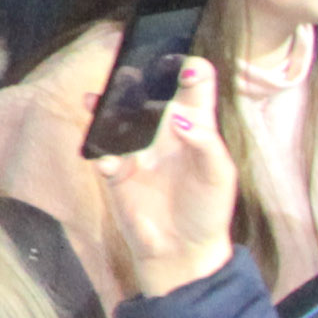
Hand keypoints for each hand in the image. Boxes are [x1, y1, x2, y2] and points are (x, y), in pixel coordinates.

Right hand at [84, 54, 241, 299]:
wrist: (184, 251)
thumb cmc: (208, 209)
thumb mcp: (220, 176)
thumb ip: (206, 144)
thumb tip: (182, 121)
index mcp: (195, 125)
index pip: (193, 85)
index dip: (188, 69)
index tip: (181, 66)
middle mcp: (162, 131)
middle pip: (147, 92)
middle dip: (137, 76)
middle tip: (130, 69)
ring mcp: (137, 150)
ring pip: (116, 117)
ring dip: (105, 104)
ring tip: (97, 98)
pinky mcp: (116, 173)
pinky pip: (102, 155)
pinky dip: (101, 154)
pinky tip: (107, 159)